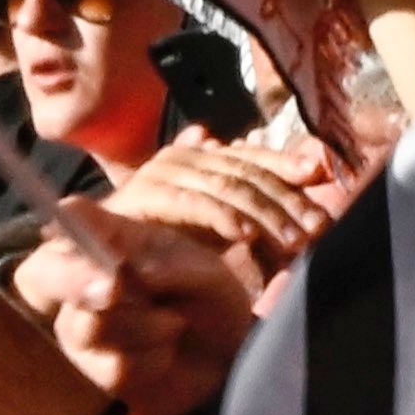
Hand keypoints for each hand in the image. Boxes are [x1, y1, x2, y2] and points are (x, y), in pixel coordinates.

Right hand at [12, 205, 261, 414]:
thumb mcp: (204, 271)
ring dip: (146, 326)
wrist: (225, 358)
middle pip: (46, 272)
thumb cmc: (208, 300)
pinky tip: (166, 354)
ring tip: (175, 324)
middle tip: (114, 287)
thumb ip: (169, 266)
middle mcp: (82, 280)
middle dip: (75, 278)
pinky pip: (113, 365)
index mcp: (110, 242)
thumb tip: (134, 273)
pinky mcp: (93, 371)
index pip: (72, 220)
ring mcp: (80, 327)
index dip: (67, 221)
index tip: (70, 213)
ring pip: (90, 325)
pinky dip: (152, 359)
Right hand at [105, 130, 334, 265]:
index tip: (318, 176)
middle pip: (245, 170)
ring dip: (263, 213)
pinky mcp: (146, 195)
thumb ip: (257, 200)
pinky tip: (246, 236)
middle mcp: (184, 155)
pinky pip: (193, 203)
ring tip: (291, 239)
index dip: (285, 164)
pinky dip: (222, 217)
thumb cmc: (159, 245)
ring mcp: (163, 172)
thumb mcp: (217, 224)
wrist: (96, 259)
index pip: (251, 155)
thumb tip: (313, 163)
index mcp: (200, 156)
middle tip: (315, 226)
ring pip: (226, 185)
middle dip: (284, 198)